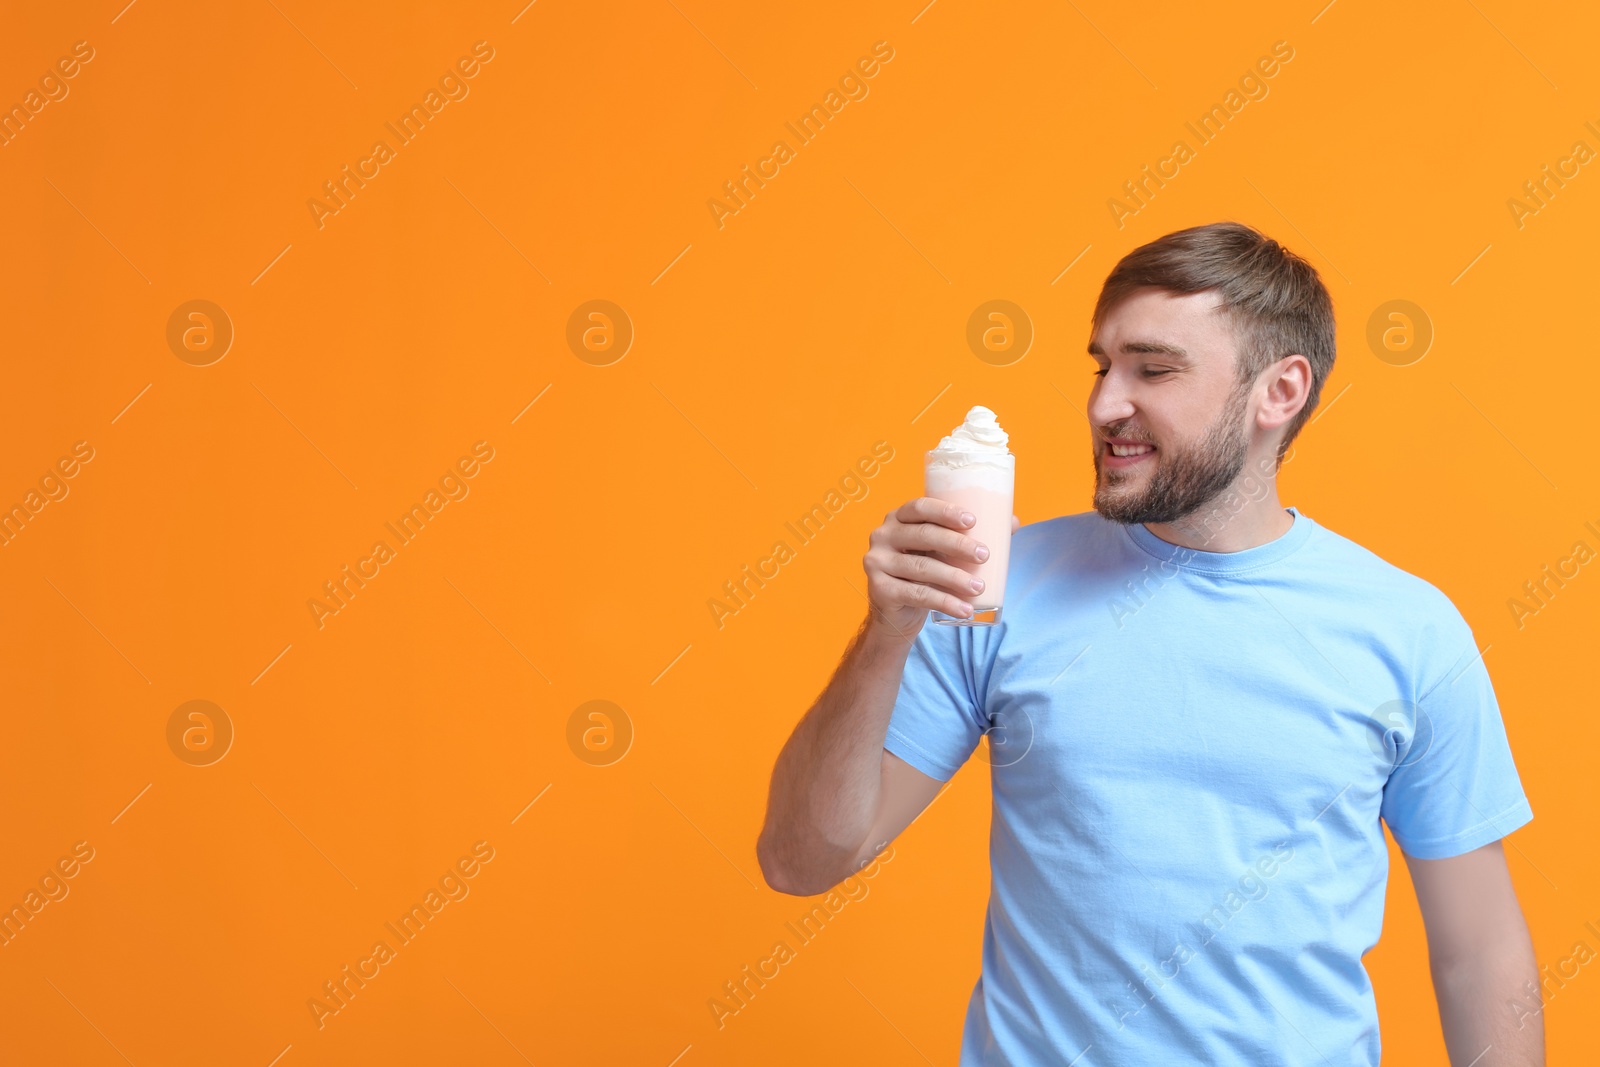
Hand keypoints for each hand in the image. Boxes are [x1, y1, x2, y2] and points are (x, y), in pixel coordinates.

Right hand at [864, 497, 995, 635]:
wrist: (897, 613)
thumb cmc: (925, 573)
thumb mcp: (943, 552)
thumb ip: (970, 535)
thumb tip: (1012, 523)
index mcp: (898, 518)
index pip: (919, 506)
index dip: (945, 511)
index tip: (972, 521)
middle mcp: (882, 536)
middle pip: (923, 535)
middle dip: (957, 545)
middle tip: (984, 555)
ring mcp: (876, 562)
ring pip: (922, 568)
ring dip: (955, 578)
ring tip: (979, 587)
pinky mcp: (880, 589)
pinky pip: (917, 594)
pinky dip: (944, 602)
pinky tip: (964, 609)